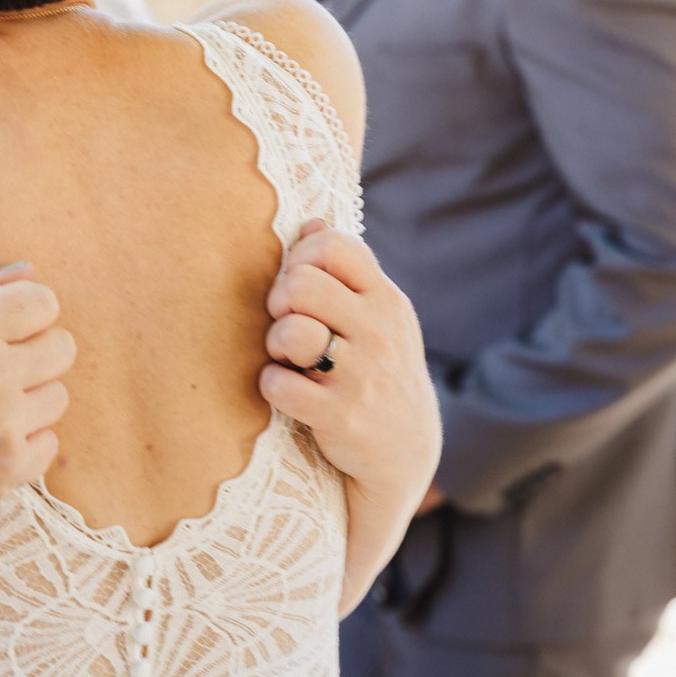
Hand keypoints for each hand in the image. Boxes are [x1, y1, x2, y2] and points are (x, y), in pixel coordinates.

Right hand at [0, 264, 74, 536]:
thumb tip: (25, 269)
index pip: (41, 302)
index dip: (28, 311)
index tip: (11, 325)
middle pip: (63, 347)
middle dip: (37, 351)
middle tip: (2, 367)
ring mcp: (3, 426)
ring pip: (59, 395)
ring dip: (31, 399)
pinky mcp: (10, 467)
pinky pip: (51, 441)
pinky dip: (25, 441)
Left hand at [260, 221, 442, 518]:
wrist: (403, 454)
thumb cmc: (376, 372)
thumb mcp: (377, 318)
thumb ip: (345, 272)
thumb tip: (310, 221)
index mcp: (385, 299)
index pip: (334, 245)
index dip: (301, 258)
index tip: (299, 285)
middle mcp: (380, 331)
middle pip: (302, 283)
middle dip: (280, 301)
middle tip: (287, 324)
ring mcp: (363, 375)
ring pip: (291, 331)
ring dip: (276, 345)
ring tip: (290, 360)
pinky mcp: (341, 416)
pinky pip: (279, 384)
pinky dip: (272, 387)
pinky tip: (289, 393)